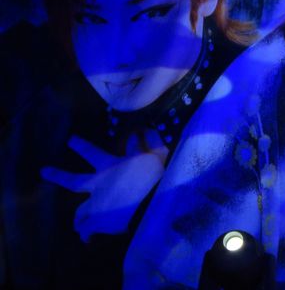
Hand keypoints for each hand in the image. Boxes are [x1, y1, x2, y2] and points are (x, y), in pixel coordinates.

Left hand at [41, 130, 168, 242]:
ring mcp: (95, 204)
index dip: (80, 145)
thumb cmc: (154, 176)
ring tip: (75, 223)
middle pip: (73, 181)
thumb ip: (148, 144)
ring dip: (78, 216)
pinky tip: (86, 239)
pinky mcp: (98, 222)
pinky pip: (87, 230)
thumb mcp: (154, 155)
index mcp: (109, 166)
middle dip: (58, 175)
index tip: (70, 140)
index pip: (91, 152)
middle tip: (44, 171)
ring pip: (80, 211)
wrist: (152, 202)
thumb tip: (146, 130)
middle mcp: (97, 184)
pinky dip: (86, 234)